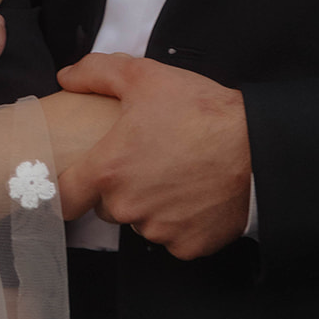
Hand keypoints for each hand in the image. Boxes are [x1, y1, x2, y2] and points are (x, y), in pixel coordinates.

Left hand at [57, 53, 251, 258]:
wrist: (255, 145)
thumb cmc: (197, 109)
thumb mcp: (143, 76)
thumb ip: (96, 73)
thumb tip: (66, 76)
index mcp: (110, 169)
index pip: (63, 197)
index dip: (64, 188)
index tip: (74, 179)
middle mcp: (129, 207)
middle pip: (106, 206)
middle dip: (118, 186)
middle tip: (143, 159)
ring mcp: (160, 231)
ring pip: (140, 221)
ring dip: (149, 204)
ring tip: (172, 172)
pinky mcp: (189, 246)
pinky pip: (172, 237)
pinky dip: (178, 221)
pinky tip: (192, 193)